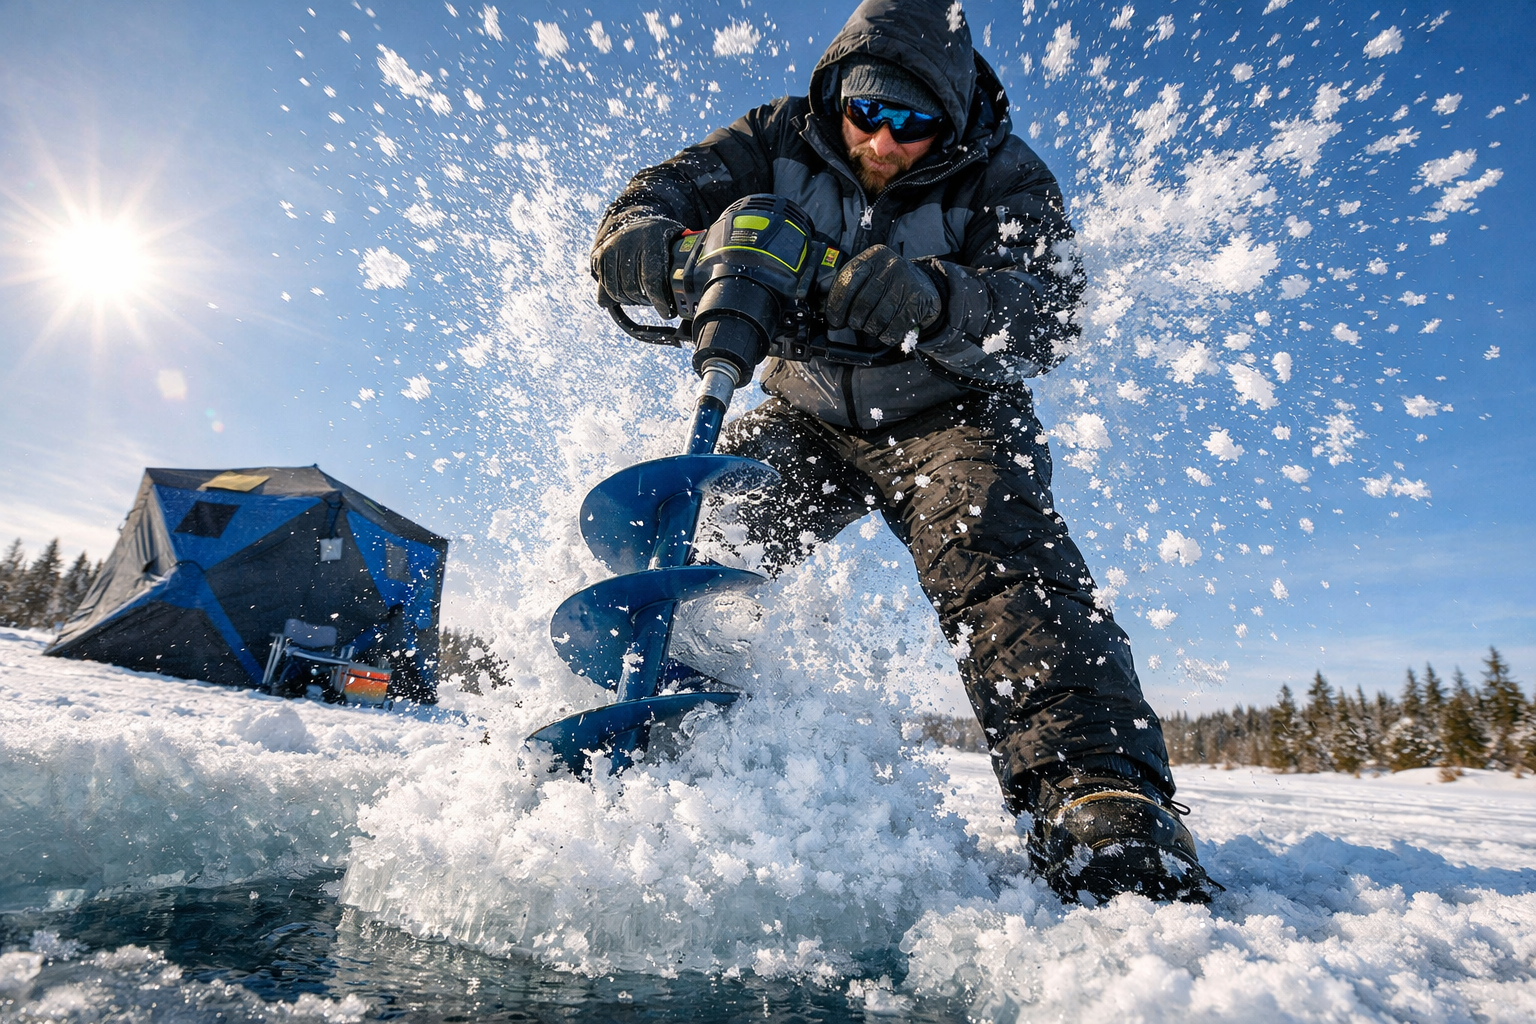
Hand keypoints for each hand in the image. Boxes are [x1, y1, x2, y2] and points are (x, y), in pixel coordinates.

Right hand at [592, 217, 682, 318]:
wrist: (630, 213)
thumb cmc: (658, 232)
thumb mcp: (676, 235)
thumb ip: (687, 253)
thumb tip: (705, 271)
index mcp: (650, 238)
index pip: (652, 279)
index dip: (659, 302)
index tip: (667, 313)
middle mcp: (626, 243)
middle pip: (633, 289)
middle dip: (647, 301)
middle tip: (656, 302)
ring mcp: (609, 250)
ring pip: (617, 291)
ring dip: (631, 301)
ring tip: (642, 298)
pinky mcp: (597, 257)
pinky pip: (603, 289)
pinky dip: (614, 298)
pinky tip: (626, 295)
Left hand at [825, 244, 941, 347]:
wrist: (924, 284)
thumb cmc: (888, 283)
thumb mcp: (868, 275)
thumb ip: (849, 289)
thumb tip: (830, 317)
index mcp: (872, 256)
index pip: (847, 281)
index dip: (837, 305)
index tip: (834, 320)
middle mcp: (889, 266)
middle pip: (861, 304)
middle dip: (855, 320)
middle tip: (858, 323)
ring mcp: (905, 283)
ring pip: (877, 319)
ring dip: (871, 329)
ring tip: (874, 325)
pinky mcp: (917, 301)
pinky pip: (893, 329)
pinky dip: (887, 336)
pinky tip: (888, 330)